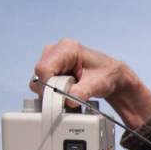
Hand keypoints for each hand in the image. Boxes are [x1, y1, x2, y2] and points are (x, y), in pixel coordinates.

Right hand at [30, 39, 150, 127]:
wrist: (110, 76)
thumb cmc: (106, 75)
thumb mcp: (96, 85)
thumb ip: (81, 92)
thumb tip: (67, 101)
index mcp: (67, 48)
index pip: (45, 68)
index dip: (47, 86)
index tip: (57, 99)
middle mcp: (55, 50)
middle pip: (40, 74)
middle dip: (50, 89)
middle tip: (67, 97)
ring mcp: (51, 59)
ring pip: (39, 80)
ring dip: (52, 91)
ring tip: (71, 91)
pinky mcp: (51, 68)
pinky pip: (44, 83)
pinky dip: (53, 91)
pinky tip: (67, 91)